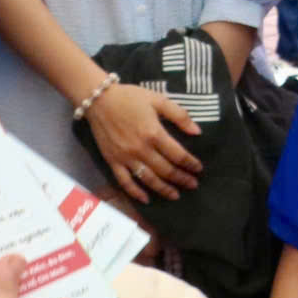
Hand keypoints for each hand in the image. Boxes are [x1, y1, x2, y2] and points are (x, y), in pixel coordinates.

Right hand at [85, 81, 202, 203]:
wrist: (99, 99)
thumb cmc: (130, 98)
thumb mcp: (158, 100)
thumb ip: (179, 115)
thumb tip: (197, 132)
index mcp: (154, 134)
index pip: (178, 155)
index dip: (190, 164)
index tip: (198, 169)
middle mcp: (141, 150)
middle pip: (166, 171)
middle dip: (182, 179)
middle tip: (193, 184)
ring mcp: (126, 158)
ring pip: (149, 180)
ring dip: (164, 190)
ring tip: (176, 195)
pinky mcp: (113, 162)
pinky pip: (125, 182)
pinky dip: (136, 193)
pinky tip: (146, 199)